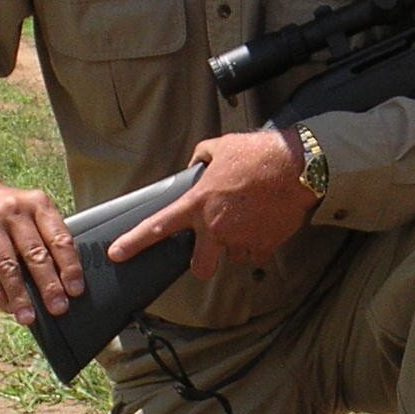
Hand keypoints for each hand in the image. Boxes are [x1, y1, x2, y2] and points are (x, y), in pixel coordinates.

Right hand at [0, 172, 83, 325]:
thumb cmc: (5, 211)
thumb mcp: (28, 211)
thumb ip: (44, 237)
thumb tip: (62, 281)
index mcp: (38, 204)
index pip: (59, 238)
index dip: (69, 266)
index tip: (76, 290)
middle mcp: (15, 211)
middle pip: (36, 253)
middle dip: (49, 285)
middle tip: (58, 308)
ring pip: (9, 265)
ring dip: (21, 296)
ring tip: (28, 317)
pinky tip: (8, 307)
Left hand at [106, 129, 315, 279]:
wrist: (296, 166)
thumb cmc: (258, 154)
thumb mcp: (220, 146)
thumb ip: (200, 159)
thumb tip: (195, 165)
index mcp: (198, 203)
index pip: (157, 227)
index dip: (133, 242)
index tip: (118, 254)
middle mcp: (215, 227)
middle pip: (199, 267)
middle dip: (203, 263)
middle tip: (211, 251)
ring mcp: (239, 240)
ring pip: (231, 257)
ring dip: (235, 245)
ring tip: (248, 220)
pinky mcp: (263, 246)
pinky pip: (255, 254)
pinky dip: (257, 244)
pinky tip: (263, 225)